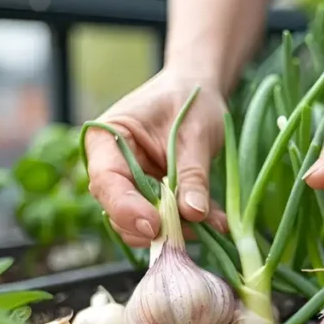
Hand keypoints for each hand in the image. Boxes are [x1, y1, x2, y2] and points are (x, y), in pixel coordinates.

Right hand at [84, 69, 228, 246]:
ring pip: (140, 223)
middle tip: (192, 228)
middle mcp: (111, 166)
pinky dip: (190, 224)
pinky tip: (218, 222)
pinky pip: (165, 220)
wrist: (199, 93)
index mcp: (105, 139)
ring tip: (212, 223)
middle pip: (118, 211)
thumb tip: (193, 213)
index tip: (154, 225)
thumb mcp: (196, 134)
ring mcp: (130, 185)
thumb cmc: (190, 101)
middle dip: (154, 226)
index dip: (126, 208)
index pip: (106, 181)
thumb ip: (192, 173)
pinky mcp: (152, 198)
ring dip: (176, 229)